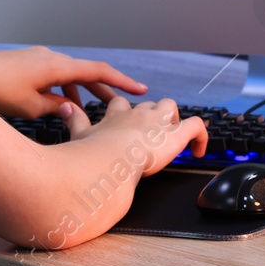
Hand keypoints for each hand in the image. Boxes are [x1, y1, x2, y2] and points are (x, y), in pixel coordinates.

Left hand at [0, 45, 147, 118]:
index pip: (97, 71)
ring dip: (80, 95)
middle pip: (86, 73)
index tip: (141, 90)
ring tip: (88, 116)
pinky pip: (53, 77)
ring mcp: (37, 59)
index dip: (121, 82)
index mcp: (56, 66)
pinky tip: (59, 108)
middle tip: (121, 109)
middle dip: (104, 91)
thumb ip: (56, 108)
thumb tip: (70, 108)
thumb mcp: (31, 107)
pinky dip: (62, 92)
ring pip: (68, 77)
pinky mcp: (26, 65)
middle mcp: (50, 58)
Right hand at [60, 95, 207, 172]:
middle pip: (149, 104)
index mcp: (116, 115)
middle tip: (151, 135)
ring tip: (173, 136)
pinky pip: (197, 125)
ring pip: (171, 107)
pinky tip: (200, 151)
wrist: (108, 161)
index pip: (122, 105)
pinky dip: (201, 136)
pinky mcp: (176, 134)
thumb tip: (63, 106)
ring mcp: (158, 122)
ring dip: (173, 119)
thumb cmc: (92, 152)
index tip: (126, 124)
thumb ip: (73, 119)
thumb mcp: (80, 135)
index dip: (125, 112)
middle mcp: (138, 114)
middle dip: (152, 115)